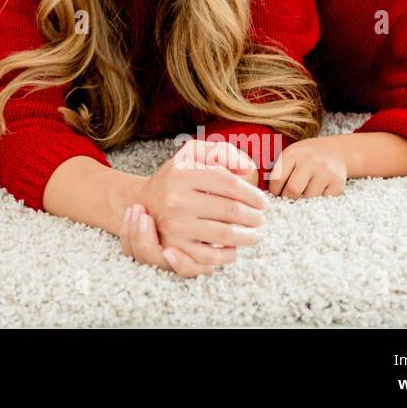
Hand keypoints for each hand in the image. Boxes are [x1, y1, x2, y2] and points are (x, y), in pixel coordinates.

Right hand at [134, 139, 267, 274]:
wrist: (143, 203)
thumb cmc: (176, 177)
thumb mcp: (192, 154)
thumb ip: (221, 151)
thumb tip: (248, 168)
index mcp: (182, 173)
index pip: (229, 184)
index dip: (252, 194)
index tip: (262, 202)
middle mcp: (176, 198)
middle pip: (231, 210)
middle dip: (254, 217)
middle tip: (260, 219)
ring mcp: (175, 224)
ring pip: (225, 234)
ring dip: (248, 236)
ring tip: (254, 234)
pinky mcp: (174, 246)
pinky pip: (210, 256)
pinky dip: (228, 255)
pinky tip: (234, 248)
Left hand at [268, 137, 347, 198]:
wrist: (336, 151)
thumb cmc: (306, 157)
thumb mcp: (290, 155)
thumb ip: (278, 171)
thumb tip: (263, 194)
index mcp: (293, 153)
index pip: (277, 179)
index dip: (274, 191)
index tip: (275, 194)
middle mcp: (310, 161)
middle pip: (293, 190)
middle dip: (288, 198)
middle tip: (288, 198)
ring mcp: (326, 172)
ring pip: (308, 198)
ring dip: (304, 200)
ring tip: (303, 193)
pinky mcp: (338, 182)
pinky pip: (323, 200)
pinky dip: (318, 200)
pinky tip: (317, 192)